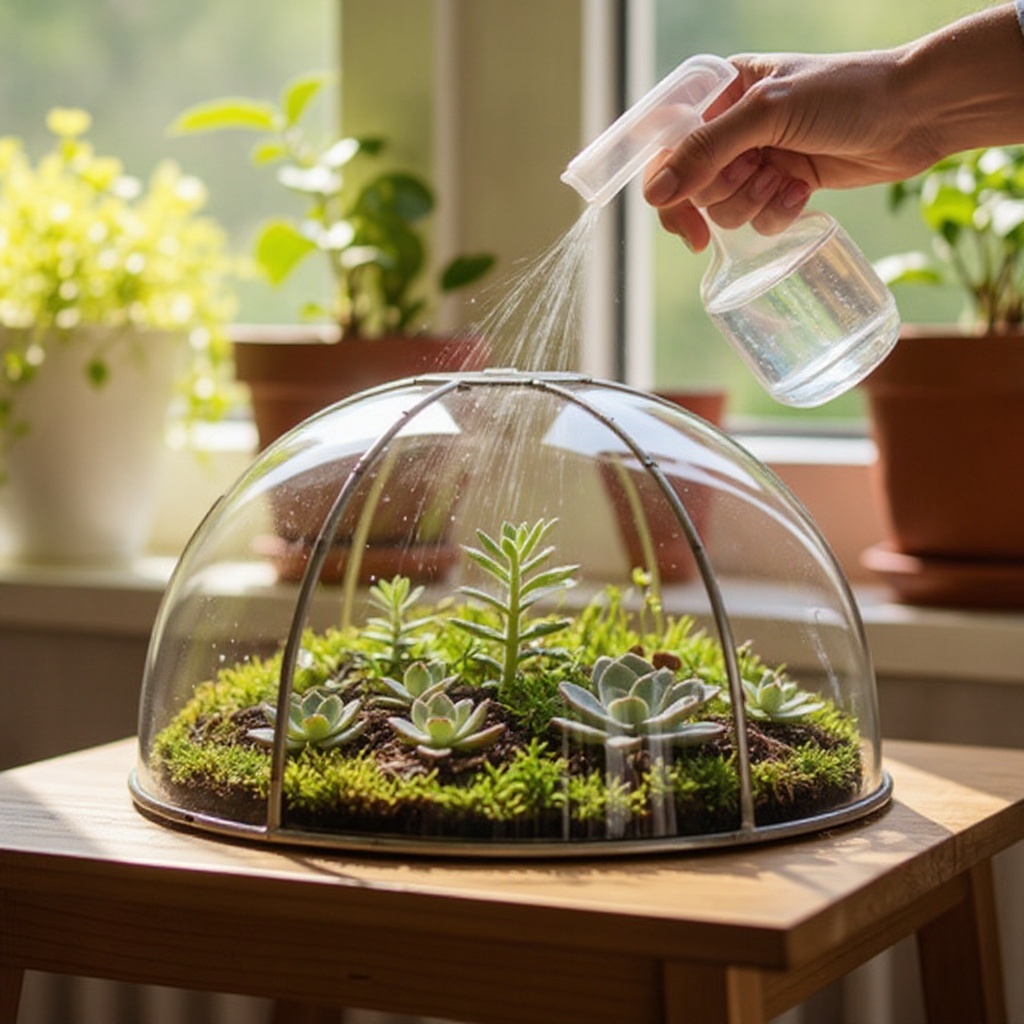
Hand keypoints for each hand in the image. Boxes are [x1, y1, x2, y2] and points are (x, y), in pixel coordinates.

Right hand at [643, 49, 936, 250]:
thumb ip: (706, 151)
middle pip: (694, 186)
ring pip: (725, 209)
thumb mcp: (767, 112)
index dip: (663, 181)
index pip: (666, 144)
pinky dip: (778, 212)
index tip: (676, 211)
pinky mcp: (784, 186)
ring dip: (754, 202)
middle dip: (725, 191)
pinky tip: (803, 191)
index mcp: (721, 94)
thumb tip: (655, 194)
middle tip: (758, 173)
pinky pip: (757, 221)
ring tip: (788, 178)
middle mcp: (734, 128)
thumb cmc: (845, 94)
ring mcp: (759, 159)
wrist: (915, 113)